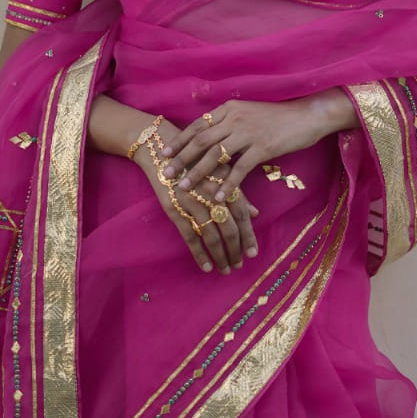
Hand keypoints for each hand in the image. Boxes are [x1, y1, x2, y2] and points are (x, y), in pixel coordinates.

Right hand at [132, 116, 259, 275]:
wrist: (160, 148)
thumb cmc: (194, 157)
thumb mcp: (219, 170)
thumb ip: (237, 192)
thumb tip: (256, 213)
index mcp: (225, 183)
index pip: (242, 214)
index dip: (248, 235)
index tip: (253, 253)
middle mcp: (212, 193)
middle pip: (229, 228)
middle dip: (236, 250)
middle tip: (239, 265)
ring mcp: (193, 202)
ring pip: (212, 236)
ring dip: (221, 255)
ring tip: (226, 268)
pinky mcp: (175, 209)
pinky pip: (190, 236)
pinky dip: (200, 254)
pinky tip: (207, 266)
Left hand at [161, 91, 357, 202]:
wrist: (308, 115)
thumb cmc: (279, 117)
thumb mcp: (250, 113)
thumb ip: (230, 123)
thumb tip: (211, 139)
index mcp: (229, 109)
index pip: (197, 125)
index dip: (180, 140)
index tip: (165, 153)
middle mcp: (235, 118)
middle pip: (201, 140)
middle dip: (181, 158)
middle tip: (165, 173)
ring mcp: (248, 132)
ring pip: (215, 155)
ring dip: (198, 173)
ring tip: (184, 188)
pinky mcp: (263, 147)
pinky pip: (239, 168)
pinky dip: (227, 184)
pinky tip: (218, 198)